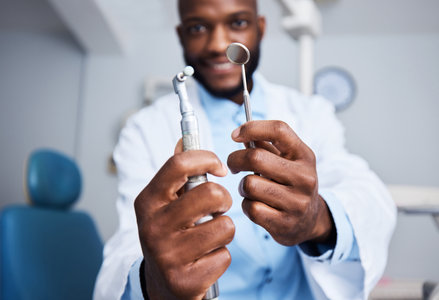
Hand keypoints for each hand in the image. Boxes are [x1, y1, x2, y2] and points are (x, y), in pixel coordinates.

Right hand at [135, 149, 234, 299]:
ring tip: (209, 236)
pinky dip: (221, 256)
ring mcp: (167, 255)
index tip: (219, 167)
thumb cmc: (169, 234)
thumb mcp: (165, 203)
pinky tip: (205, 259)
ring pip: (225, 226)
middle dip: (224, 199)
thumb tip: (183, 140)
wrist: (161, 284)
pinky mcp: (184, 280)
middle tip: (217, 208)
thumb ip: (177, 173)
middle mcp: (153, 226)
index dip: (207, 158)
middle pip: (211, 194)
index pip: (179, 164)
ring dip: (224, 231)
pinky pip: (224, 256)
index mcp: (148, 201)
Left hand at [227, 120, 335, 246]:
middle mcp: (304, 177)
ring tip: (251, 189)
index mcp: (304, 155)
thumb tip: (241, 133)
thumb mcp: (288, 161)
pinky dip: (247, 205)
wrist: (310, 220)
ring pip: (249, 185)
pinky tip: (255, 205)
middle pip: (256, 157)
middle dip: (235, 160)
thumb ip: (266, 146)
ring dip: (242, 186)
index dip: (252, 128)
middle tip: (233, 165)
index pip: (278, 130)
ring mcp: (297, 202)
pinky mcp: (285, 223)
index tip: (235, 135)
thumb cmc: (290, 184)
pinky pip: (251, 208)